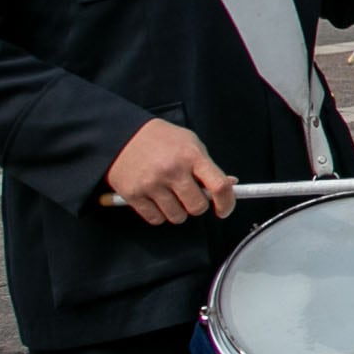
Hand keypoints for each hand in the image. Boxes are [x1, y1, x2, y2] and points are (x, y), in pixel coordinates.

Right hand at [105, 118, 233, 224]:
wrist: (122, 135)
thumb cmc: (162, 139)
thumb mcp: (190, 144)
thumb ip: (208, 166)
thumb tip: (231, 184)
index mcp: (191, 156)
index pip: (219, 186)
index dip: (227, 203)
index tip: (224, 210)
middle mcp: (172, 170)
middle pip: (197, 207)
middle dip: (197, 206)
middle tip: (190, 196)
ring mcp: (151, 184)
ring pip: (177, 217)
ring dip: (178, 212)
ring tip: (171, 196)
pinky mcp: (133, 194)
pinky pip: (155, 219)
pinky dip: (159, 214)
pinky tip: (157, 200)